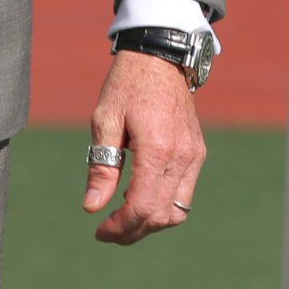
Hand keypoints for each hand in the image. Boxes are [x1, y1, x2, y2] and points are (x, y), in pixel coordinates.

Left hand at [83, 50, 206, 243]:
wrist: (160, 56)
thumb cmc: (127, 84)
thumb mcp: (105, 120)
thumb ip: (101, 167)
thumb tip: (91, 208)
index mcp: (156, 148)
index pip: (142, 206)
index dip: (120, 226)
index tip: (99, 230)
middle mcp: (181, 156)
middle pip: (160, 216)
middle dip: (132, 231)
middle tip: (107, 231)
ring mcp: (193, 156)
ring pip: (177, 211)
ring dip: (150, 223)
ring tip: (122, 219)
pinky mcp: (197, 153)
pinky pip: (184, 194)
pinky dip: (163, 206)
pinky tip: (140, 199)